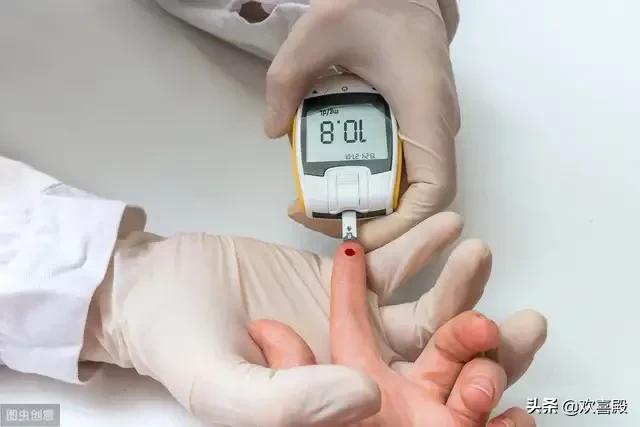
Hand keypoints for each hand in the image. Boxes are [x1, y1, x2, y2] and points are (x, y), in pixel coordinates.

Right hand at [80, 212, 545, 426]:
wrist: (155, 286)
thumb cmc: (176, 345)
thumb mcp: (225, 388)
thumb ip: (291, 400)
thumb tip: (366, 399)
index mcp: (331, 414)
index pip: (407, 421)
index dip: (458, 411)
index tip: (497, 387)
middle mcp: (348, 375)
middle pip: (428, 370)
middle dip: (478, 348)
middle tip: (520, 326)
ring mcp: (348, 327)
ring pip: (417, 314)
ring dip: (454, 286)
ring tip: (480, 256)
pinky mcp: (339, 284)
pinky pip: (389, 268)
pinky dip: (417, 246)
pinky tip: (445, 226)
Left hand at [266, 0, 460, 249]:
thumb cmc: (372, 3)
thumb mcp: (317, 33)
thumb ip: (287, 80)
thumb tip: (274, 131)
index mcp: (425, 110)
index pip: (434, 190)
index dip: (402, 227)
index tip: (356, 232)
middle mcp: (435, 127)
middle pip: (418, 200)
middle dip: (372, 223)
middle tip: (317, 217)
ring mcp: (426, 127)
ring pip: (408, 188)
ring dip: (368, 205)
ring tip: (319, 203)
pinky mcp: (414, 123)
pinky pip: (399, 167)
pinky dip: (369, 182)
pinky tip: (334, 176)